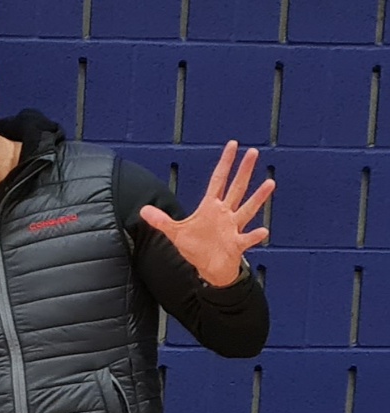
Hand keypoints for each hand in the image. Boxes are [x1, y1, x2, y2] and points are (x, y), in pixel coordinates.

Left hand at [137, 140, 274, 288]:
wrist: (210, 268)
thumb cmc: (197, 248)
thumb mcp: (175, 232)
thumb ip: (161, 220)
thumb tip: (142, 210)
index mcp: (211, 207)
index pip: (218, 180)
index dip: (225, 162)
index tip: (233, 145)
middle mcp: (225, 213)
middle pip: (236, 188)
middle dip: (243, 171)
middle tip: (253, 152)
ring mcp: (232, 228)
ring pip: (247, 209)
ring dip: (258, 197)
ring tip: (270, 183)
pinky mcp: (236, 244)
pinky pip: (247, 239)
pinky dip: (254, 236)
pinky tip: (263, 231)